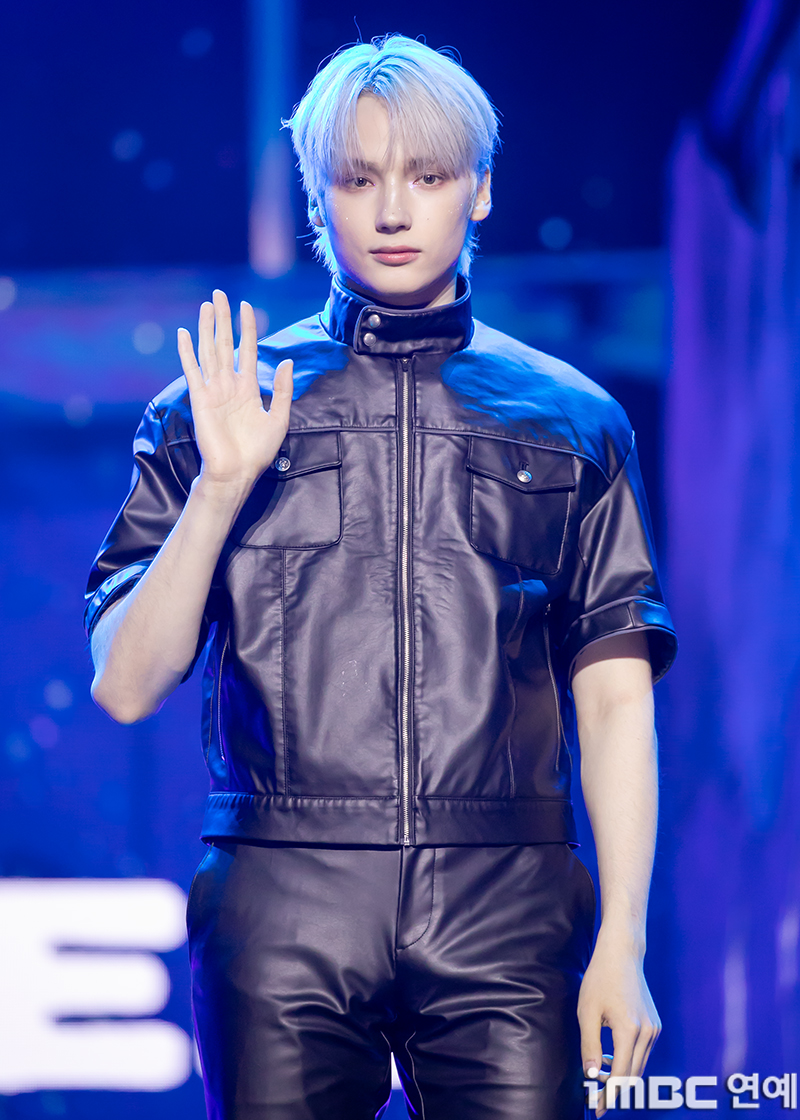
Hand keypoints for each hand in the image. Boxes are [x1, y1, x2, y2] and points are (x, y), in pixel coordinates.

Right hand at [177, 289, 292, 487]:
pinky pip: (193, 370)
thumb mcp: (279, 418)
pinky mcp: (200, 398)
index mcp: (248, 388)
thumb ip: (281, 389)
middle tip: (220, 294)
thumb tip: (286, 362)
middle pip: (225, 344)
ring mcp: (213, 390)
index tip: (247, 306)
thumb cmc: (258, 451)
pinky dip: (187, 352)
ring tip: (206, 305)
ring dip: (207, 327)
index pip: (247, 349)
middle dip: (224, 319)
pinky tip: (184, 334)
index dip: (247, 328)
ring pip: (209, 351)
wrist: (237, 472)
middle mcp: (229, 384)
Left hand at [578, 934, 660, 1115]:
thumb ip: (589, 1046)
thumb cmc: (601, 978)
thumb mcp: (587, 1012)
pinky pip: (642, 1052)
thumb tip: (591, 1075)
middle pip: (633, 1075)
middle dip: (615, 1090)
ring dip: (621, 1074)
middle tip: (597, 1100)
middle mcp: (647, 1033)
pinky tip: (610, 1058)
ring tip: (599, 1076)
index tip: (598, 1108)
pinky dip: (628, 1060)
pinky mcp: (654, 1024)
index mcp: (629, 1031)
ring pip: (639, 1065)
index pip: (620, 1075)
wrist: (622, 954)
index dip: (609, 1095)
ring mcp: (654, 1029)